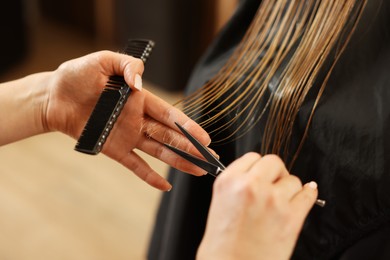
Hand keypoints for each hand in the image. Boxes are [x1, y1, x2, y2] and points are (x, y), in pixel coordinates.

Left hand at [44, 51, 210, 190]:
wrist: (53, 96)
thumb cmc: (77, 75)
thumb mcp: (104, 60)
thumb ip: (128, 66)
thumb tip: (141, 83)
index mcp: (140, 99)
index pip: (170, 115)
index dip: (188, 127)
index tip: (205, 138)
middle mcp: (138, 120)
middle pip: (170, 136)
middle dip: (190, 148)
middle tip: (209, 159)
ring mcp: (127, 136)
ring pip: (159, 151)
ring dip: (178, 161)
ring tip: (198, 170)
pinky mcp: (113, 149)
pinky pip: (135, 164)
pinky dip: (149, 176)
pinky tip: (165, 185)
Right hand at [197, 153, 317, 259]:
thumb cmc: (222, 245)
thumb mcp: (220, 204)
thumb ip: (238, 185)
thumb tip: (261, 177)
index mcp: (229, 181)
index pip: (252, 157)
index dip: (259, 167)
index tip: (262, 175)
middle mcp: (250, 186)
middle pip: (274, 162)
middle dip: (276, 173)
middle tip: (274, 186)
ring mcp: (273, 200)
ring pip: (293, 180)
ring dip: (289, 190)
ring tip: (281, 204)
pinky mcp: (291, 217)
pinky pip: (308, 195)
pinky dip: (308, 195)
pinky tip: (305, 196)